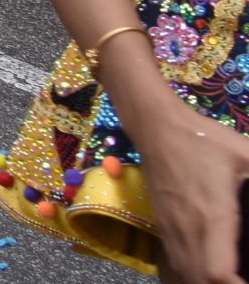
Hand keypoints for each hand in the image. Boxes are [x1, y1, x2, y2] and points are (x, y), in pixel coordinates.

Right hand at [130, 113, 248, 283]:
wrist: (156, 127)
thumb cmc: (206, 140)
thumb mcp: (248, 156)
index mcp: (212, 214)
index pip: (218, 272)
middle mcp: (188, 229)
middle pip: (201, 282)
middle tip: (246, 280)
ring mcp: (172, 231)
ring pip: (187, 277)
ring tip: (234, 278)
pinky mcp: (164, 229)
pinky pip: (179, 266)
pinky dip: (195, 278)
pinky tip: (212, 276)